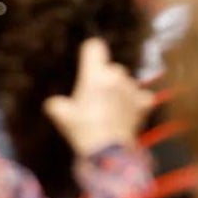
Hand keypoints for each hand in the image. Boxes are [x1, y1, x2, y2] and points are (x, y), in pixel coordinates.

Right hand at [44, 37, 152, 157]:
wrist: (108, 152)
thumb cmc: (83, 130)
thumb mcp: (62, 117)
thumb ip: (57, 105)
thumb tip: (54, 104)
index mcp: (95, 75)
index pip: (95, 46)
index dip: (90, 53)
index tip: (87, 62)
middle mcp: (115, 77)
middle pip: (111, 67)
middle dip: (105, 78)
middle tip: (96, 97)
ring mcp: (131, 89)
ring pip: (126, 81)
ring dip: (120, 90)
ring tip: (111, 108)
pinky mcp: (143, 103)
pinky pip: (142, 95)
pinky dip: (137, 101)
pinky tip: (128, 112)